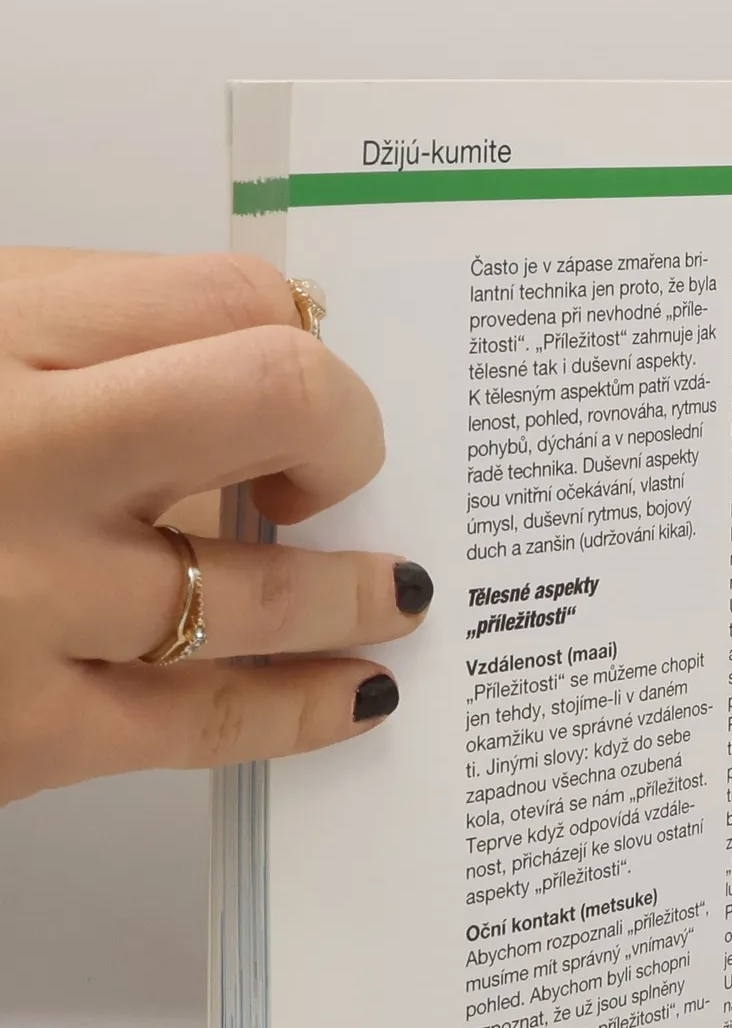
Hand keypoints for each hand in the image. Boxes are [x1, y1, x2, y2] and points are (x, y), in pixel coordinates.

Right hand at [0, 250, 429, 806]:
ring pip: (267, 585)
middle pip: (281, 398)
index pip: (227, 297)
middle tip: (343, 471)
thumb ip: (64, 349)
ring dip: (359, 590)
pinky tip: (359, 695)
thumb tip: (236, 365)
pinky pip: (211, 721)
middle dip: (348, 433)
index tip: (304, 370)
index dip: (299, 333)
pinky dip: (306, 707)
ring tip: (397, 593)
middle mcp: (13, 449)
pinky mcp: (20, 730)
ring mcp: (23, 596)